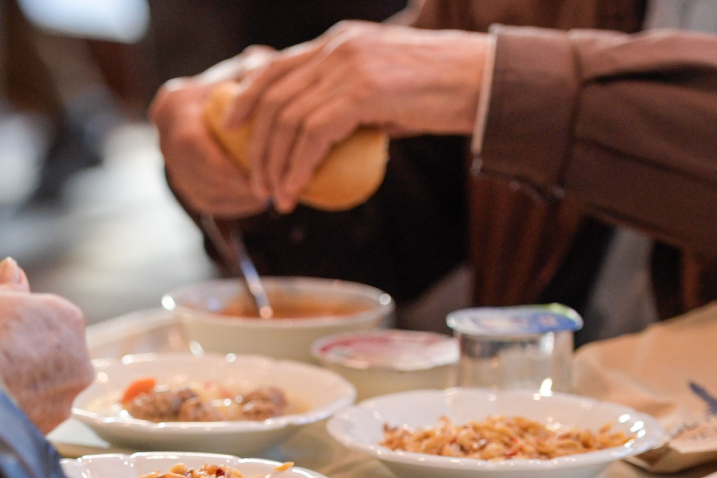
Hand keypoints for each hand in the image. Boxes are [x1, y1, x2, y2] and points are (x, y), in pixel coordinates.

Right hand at [0, 258, 92, 433]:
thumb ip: (5, 288)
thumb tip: (13, 268)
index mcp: (67, 318)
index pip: (46, 318)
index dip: (15, 325)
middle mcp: (79, 358)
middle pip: (51, 354)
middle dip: (26, 357)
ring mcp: (67, 398)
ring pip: (45, 388)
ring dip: (23, 386)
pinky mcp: (52, 428)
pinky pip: (34, 414)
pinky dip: (17, 410)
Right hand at [149, 46, 278, 217]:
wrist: (225, 99)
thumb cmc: (243, 81)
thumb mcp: (250, 68)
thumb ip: (256, 72)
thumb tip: (261, 81)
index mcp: (175, 103)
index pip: (189, 141)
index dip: (218, 164)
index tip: (251, 176)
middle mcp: (164, 132)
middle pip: (191, 171)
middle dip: (228, 186)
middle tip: (264, 193)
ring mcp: (169, 159)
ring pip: (197, 191)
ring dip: (233, 200)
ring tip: (266, 198)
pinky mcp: (180, 179)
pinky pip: (203, 200)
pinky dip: (230, 206)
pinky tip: (255, 203)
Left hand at [226, 21, 489, 212]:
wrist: (487, 82)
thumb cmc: (442, 92)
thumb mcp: (385, 89)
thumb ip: (348, 102)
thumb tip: (321, 141)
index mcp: (339, 42)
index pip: (275, 67)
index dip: (246, 98)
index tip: (230, 128)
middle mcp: (337, 47)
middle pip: (274, 98)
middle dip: (258, 147)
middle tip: (258, 184)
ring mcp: (349, 65)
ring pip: (287, 120)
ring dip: (275, 165)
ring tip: (276, 197)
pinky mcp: (362, 90)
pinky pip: (312, 135)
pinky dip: (297, 167)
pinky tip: (296, 190)